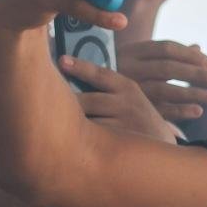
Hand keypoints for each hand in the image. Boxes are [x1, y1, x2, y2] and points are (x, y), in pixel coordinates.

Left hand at [58, 57, 178, 140]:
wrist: (162, 146)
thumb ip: (106, 88)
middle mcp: (127, 103)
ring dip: (68, 122)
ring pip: (86, 120)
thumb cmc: (136, 118)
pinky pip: (90, 138)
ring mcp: (124, 124)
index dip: (79, 66)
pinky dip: (77, 137)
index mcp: (128, 87)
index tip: (61, 60)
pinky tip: (67, 138)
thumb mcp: (130, 97)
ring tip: (50, 122)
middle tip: (44, 99)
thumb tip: (67, 70)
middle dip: (65, 102)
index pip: (99, 73)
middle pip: (86, 99)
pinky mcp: (119, 142)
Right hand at [116, 40, 206, 120]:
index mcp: (132, 51)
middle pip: (169, 69)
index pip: (166, 49)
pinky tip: (198, 111)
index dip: (191, 55)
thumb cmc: (118, 71)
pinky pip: (156, 110)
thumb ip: (168, 54)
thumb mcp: (137, 57)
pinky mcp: (127, 109)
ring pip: (165, 90)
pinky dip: (179, 111)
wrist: (82, 91)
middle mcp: (128, 68)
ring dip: (193, 94)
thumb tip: (199, 47)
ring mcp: (126, 89)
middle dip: (198, 75)